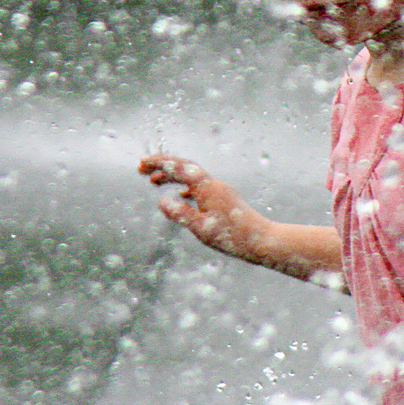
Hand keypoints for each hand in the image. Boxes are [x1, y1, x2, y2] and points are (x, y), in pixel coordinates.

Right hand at [138, 154, 261, 259]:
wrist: (261, 240)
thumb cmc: (232, 236)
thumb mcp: (201, 228)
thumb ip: (180, 214)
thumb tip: (161, 202)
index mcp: (207, 187)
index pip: (179, 168)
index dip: (159, 164)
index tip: (141, 164)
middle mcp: (214, 184)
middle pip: (185, 167)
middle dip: (163, 165)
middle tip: (142, 168)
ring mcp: (220, 190)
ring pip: (192, 177)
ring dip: (172, 176)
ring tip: (153, 182)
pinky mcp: (224, 199)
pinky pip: (200, 187)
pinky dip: (185, 188)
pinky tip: (179, 196)